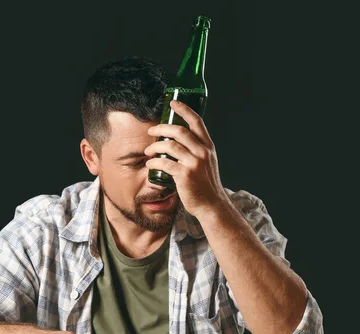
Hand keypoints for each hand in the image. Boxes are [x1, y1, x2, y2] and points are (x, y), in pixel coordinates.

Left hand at [145, 100, 229, 217]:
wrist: (212, 205)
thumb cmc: (206, 184)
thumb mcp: (207, 163)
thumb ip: (197, 151)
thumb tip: (180, 141)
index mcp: (208, 146)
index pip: (197, 122)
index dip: (184, 110)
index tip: (173, 103)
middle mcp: (202, 152)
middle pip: (179, 130)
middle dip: (161, 128)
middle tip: (151, 131)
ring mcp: (194, 163)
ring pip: (170, 145)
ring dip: (155, 146)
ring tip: (148, 151)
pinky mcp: (184, 175)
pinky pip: (165, 163)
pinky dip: (154, 162)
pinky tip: (150, 164)